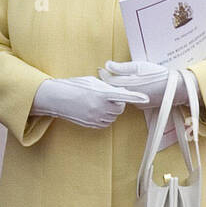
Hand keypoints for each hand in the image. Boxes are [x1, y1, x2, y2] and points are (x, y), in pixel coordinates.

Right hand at [31, 75, 148, 128]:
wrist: (58, 98)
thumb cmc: (75, 86)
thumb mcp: (93, 82)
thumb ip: (108, 88)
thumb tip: (121, 93)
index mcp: (102, 94)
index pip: (124, 96)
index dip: (136, 97)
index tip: (147, 98)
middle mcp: (101, 107)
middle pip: (120, 107)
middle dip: (118, 103)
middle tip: (106, 96)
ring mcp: (96, 117)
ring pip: (113, 116)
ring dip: (110, 110)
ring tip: (96, 102)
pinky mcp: (92, 124)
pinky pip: (106, 123)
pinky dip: (104, 117)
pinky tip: (94, 110)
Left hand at [99, 60, 186, 107]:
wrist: (176, 88)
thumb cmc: (159, 74)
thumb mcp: (140, 66)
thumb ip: (122, 67)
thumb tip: (108, 65)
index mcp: (128, 86)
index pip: (110, 81)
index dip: (104, 74)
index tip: (101, 69)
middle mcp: (130, 97)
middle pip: (115, 89)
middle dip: (111, 81)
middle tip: (107, 73)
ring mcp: (135, 103)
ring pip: (123, 94)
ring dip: (120, 87)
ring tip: (121, 78)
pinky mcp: (141, 106)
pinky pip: (132, 98)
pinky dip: (130, 92)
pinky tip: (134, 86)